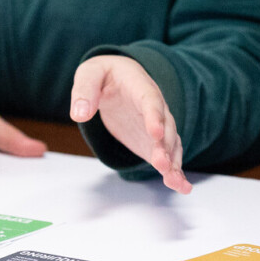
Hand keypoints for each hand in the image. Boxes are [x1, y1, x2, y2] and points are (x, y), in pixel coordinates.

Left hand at [71, 56, 190, 193]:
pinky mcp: (153, 142)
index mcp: (140, 86)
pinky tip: (180, 186)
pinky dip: (175, 170)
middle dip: (165, 146)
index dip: (154, 117)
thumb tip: (79, 114)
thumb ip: (84, 91)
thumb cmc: (104, 75)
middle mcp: (155, 106)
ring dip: (173, 162)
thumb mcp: (90, 74)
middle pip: (165, 126)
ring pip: (170, 143)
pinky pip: (167, 155)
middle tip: (163, 164)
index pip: (150, 101)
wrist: (116, 78)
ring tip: (175, 182)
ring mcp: (157, 125)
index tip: (155, 133)